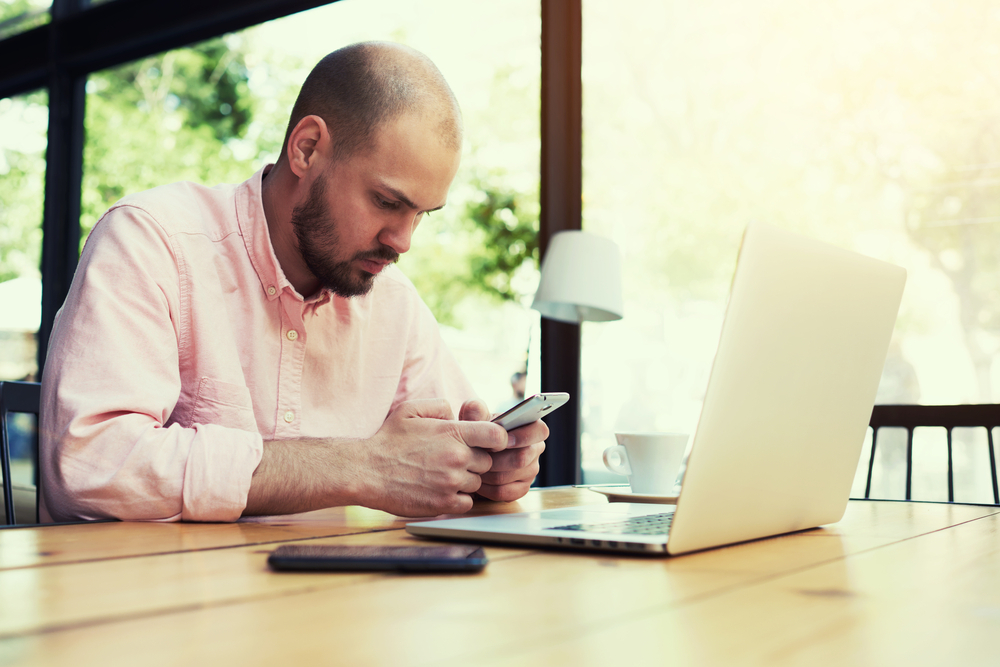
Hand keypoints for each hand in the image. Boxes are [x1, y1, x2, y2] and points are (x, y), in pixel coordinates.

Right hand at [359, 399, 507, 516]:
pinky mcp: (444, 503)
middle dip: (474, 461)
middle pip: (487, 462)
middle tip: (452, 461)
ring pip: (476, 483)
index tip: (490, 444)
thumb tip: (456, 413)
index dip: (498, 440)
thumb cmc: (388, 441)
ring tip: (441, 476)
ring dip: (464, 481)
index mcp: (453, 432)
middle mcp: (457, 457)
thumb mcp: (410, 410)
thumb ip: (439, 406)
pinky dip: (457, 498)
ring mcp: (452, 482)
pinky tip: (440, 490)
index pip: (497, 435)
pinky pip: (466, 502)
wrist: (366, 471)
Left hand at [459, 399, 546, 501]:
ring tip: (474, 468)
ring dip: (488, 473)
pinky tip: (478, 481)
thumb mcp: (475, 418)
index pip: (540, 431)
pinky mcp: (521, 488)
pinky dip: (487, 488)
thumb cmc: (479, 432)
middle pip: (523, 458)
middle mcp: (535, 450)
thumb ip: (474, 410)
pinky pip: (504, 492)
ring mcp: (530, 471)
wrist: (472, 452)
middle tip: (479, 456)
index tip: (503, 440)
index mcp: (531, 428)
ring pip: (510, 476)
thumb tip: (476, 409)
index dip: (523, 436)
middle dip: (497, 458)